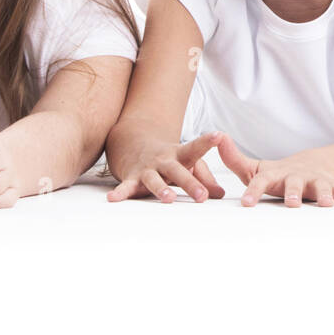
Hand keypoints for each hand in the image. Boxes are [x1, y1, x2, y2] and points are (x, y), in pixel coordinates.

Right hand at [106, 131, 225, 202]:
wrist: (133, 144)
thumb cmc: (167, 159)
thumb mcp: (186, 163)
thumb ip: (204, 178)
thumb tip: (220, 195)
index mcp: (180, 156)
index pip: (195, 148)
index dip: (207, 142)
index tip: (219, 136)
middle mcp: (164, 161)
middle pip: (178, 172)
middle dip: (190, 184)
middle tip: (202, 196)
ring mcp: (147, 169)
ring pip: (154, 180)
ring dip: (161, 189)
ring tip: (169, 198)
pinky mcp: (131, 178)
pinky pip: (126, 187)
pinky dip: (120, 193)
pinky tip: (113, 198)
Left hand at [216, 133, 333, 207]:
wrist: (314, 166)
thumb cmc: (279, 174)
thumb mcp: (257, 168)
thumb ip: (235, 159)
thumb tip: (217, 138)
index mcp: (277, 175)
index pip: (261, 181)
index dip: (254, 191)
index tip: (247, 204)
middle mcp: (297, 177)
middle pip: (295, 184)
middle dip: (294, 192)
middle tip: (293, 203)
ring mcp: (316, 181)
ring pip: (322, 187)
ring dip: (325, 195)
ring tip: (328, 204)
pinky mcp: (333, 186)